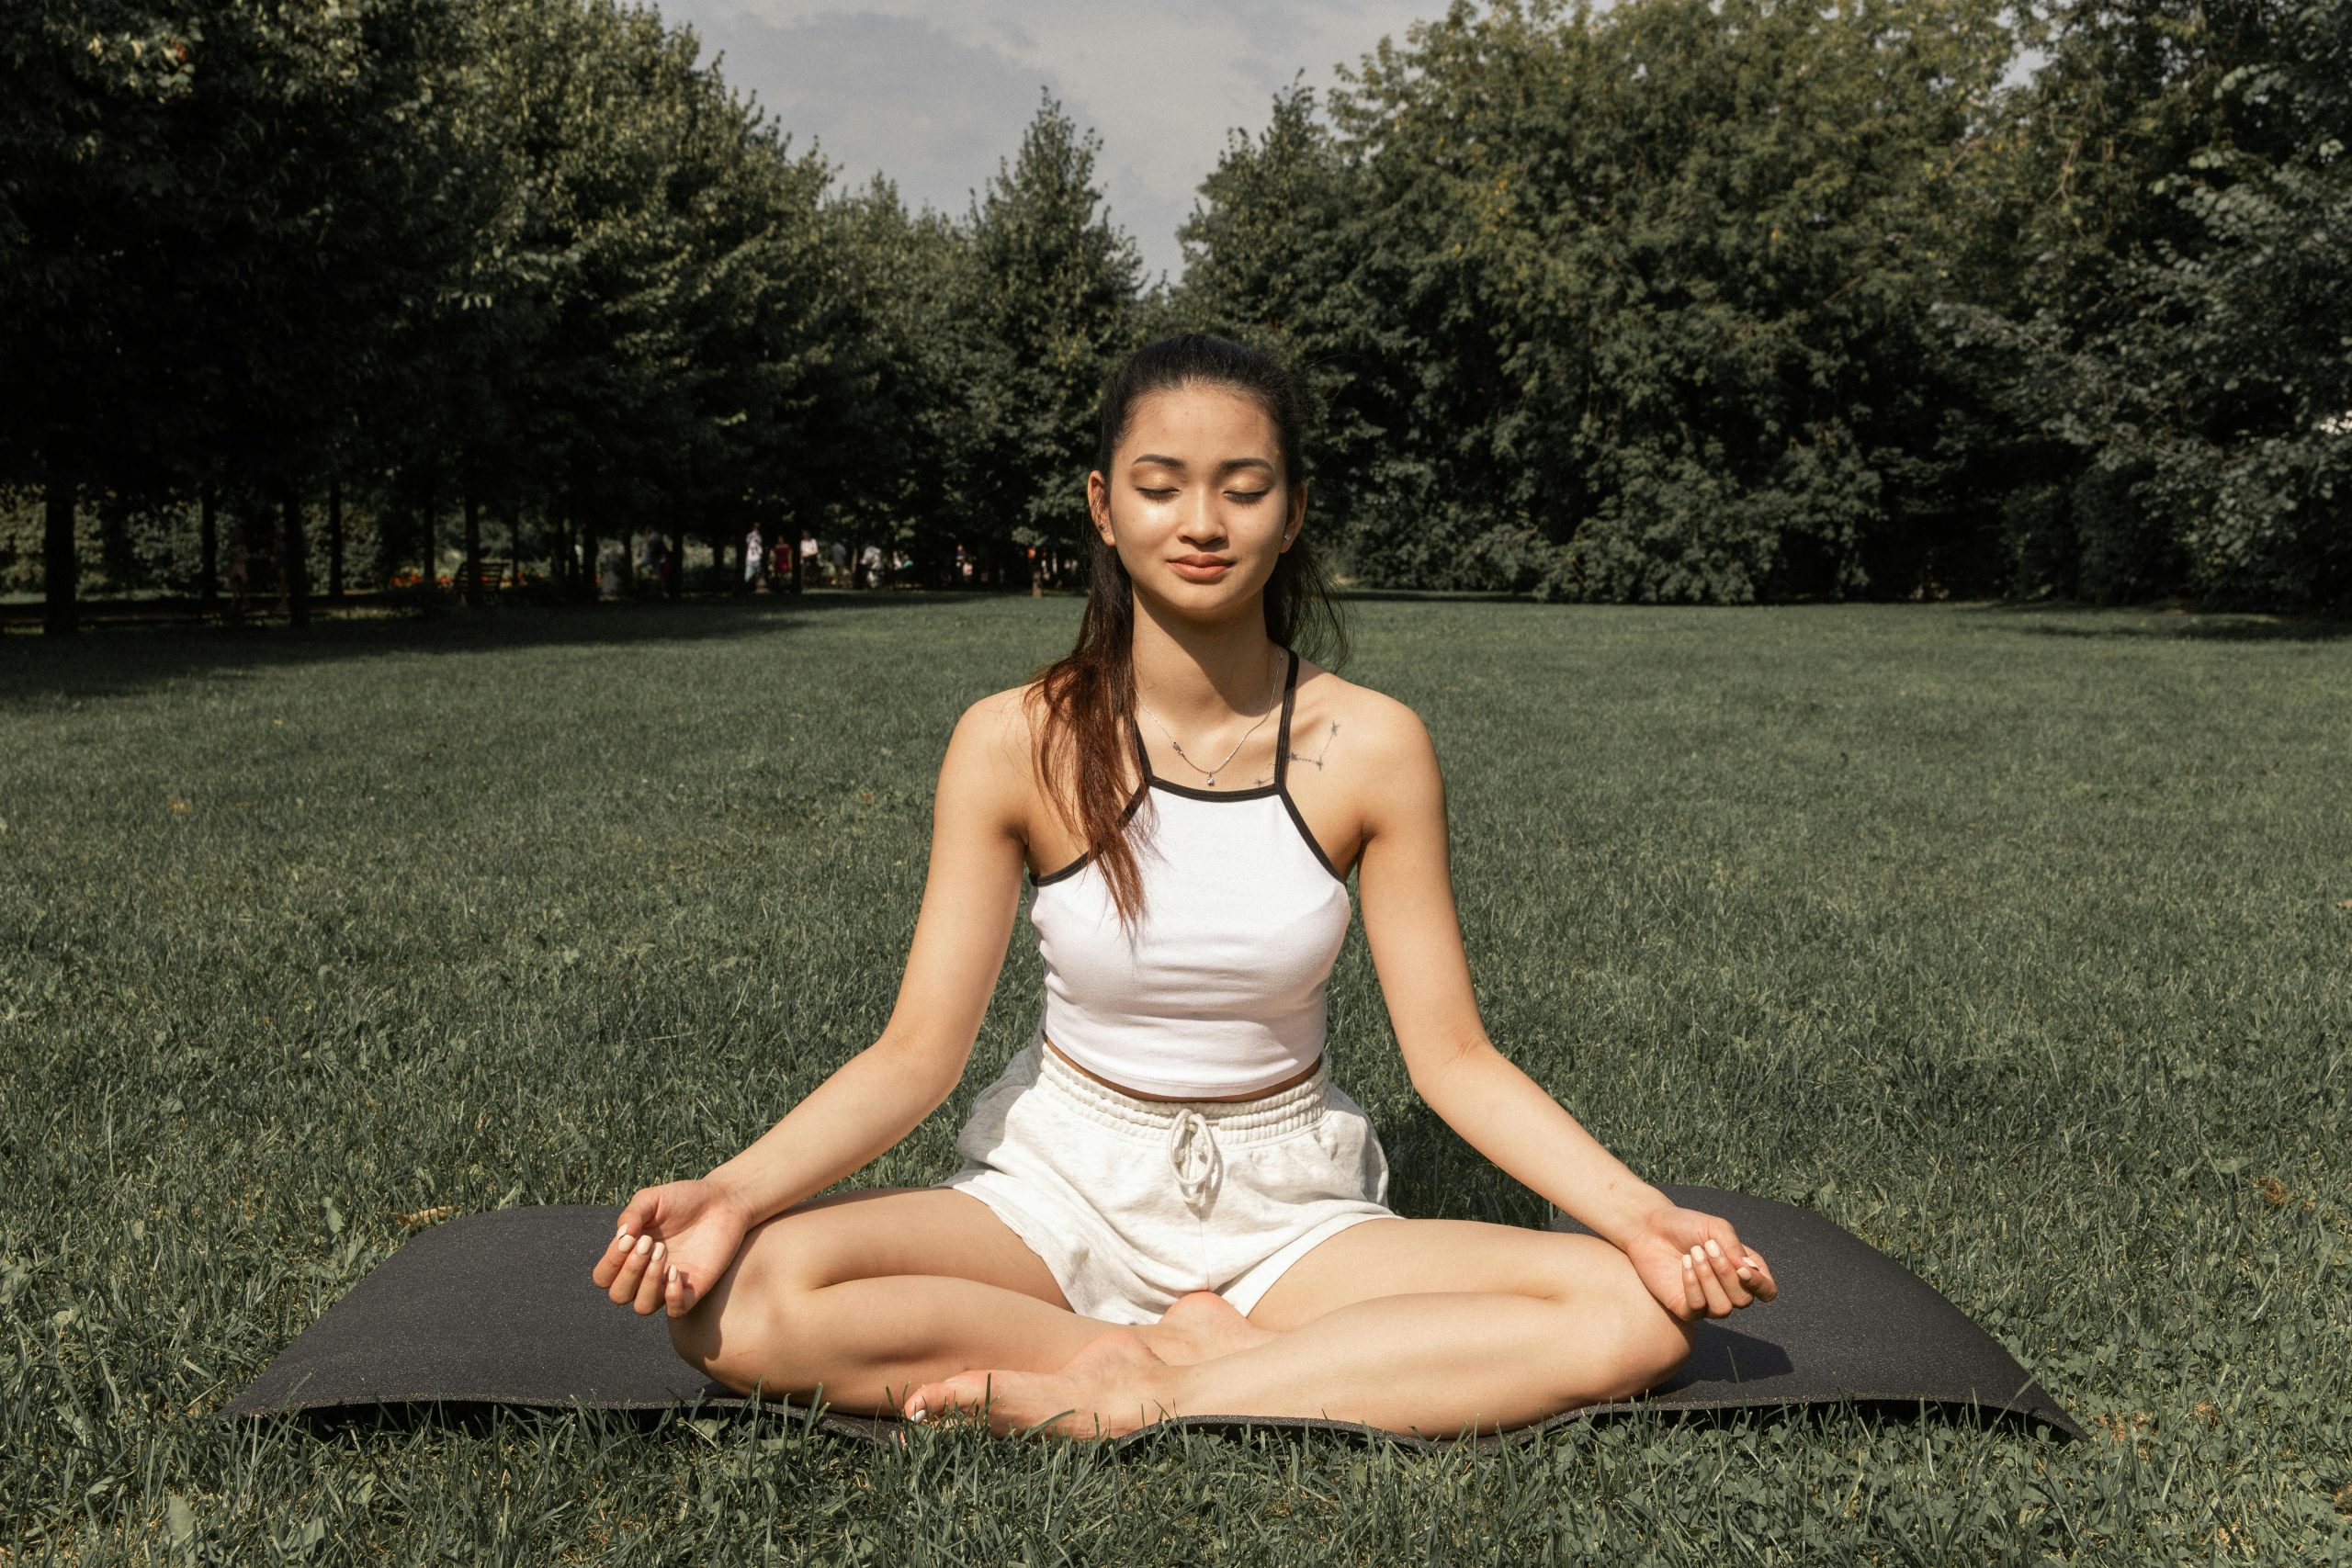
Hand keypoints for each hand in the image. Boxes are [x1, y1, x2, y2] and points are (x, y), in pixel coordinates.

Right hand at [590, 1178, 752, 1318]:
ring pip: (643, 1306)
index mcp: (630, 1255)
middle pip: (619, 1295)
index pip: (604, 1276)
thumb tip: (621, 1237)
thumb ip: (632, 1214)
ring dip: (647, 1282)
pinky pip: (676, 1311)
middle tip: (650, 1243)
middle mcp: (645, 1274)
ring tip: (662, 1253)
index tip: (630, 1237)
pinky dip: (671, 1297)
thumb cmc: (684, 1199)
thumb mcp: (653, 1199)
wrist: (722, 1200)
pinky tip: (676, 1272)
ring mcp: (668, 1284)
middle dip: (629, 1270)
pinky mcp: (694, 1288)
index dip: (611, 1262)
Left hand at [1623, 1204, 1779, 1322]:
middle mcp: (1728, 1290)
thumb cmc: (1686, 1226)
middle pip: (1743, 1300)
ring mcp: (1707, 1302)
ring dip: (1709, 1280)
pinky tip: (1685, 1264)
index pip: (1766, 1291)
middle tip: (1708, 1246)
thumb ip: (1735, 1248)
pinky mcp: (1684, 1308)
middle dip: (1726, 1273)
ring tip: (1694, 1253)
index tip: (1743, 1269)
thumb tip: (1750, 1271)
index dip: (1761, 1285)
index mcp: (1743, 1270)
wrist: (1650, 1227)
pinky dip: (1693, 1286)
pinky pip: (1697, 1309)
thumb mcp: (1716, 1228)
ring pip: (1723, 1309)